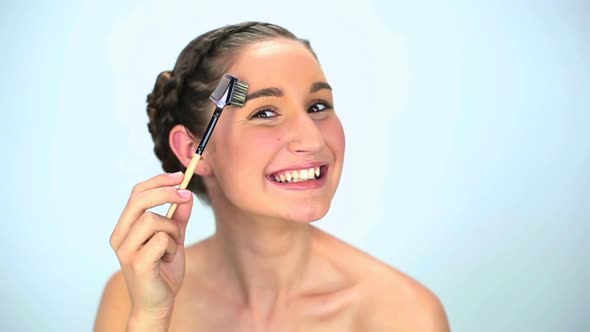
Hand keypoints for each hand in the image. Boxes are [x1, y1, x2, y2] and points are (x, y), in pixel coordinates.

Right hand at [109, 172, 192, 324]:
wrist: (158, 302)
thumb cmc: (163, 270)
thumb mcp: (174, 238)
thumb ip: (178, 217)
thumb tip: (186, 194)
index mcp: (125, 227)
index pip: (136, 194)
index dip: (158, 181)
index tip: (179, 177)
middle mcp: (120, 237)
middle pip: (140, 200)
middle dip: (166, 193)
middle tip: (186, 195)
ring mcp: (126, 250)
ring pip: (153, 219)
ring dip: (172, 230)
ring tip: (173, 247)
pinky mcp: (137, 263)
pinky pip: (160, 239)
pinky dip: (172, 246)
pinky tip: (168, 258)